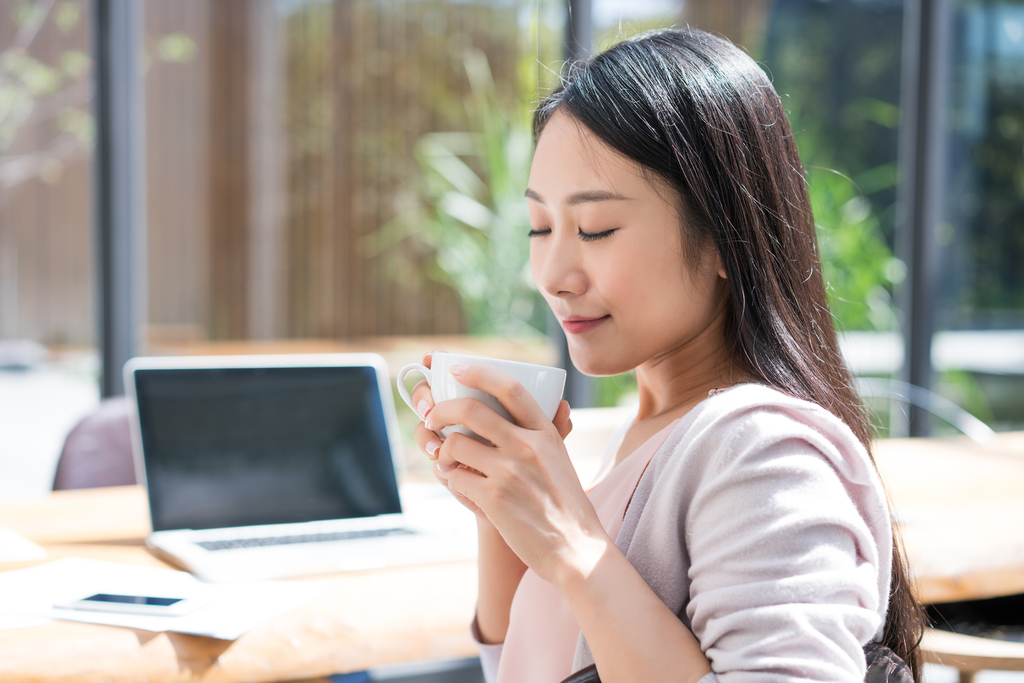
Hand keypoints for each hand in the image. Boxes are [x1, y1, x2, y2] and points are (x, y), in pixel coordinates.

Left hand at [423, 363, 603, 585]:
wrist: (576, 549)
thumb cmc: (568, 505)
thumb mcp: (564, 460)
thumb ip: (554, 431)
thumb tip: (560, 404)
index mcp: (545, 432)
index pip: (510, 388)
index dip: (479, 373)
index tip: (457, 369)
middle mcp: (527, 446)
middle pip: (470, 410)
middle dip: (441, 410)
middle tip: (432, 418)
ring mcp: (510, 472)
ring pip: (455, 444)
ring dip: (442, 452)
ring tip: (445, 461)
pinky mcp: (494, 498)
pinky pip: (456, 479)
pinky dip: (450, 480)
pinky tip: (458, 484)